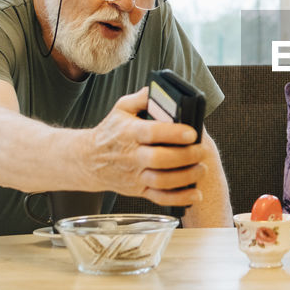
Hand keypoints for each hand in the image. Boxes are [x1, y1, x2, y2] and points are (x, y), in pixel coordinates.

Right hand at [84, 88, 208, 204]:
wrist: (88, 159)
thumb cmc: (111, 132)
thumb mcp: (122, 109)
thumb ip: (143, 98)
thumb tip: (162, 90)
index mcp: (128, 133)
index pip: (151, 132)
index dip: (173, 133)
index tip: (192, 132)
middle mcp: (131, 156)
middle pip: (158, 159)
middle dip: (184, 156)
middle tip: (201, 150)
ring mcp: (134, 175)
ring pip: (160, 181)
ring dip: (185, 177)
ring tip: (201, 169)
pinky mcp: (138, 190)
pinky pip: (159, 198)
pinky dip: (179, 199)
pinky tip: (195, 194)